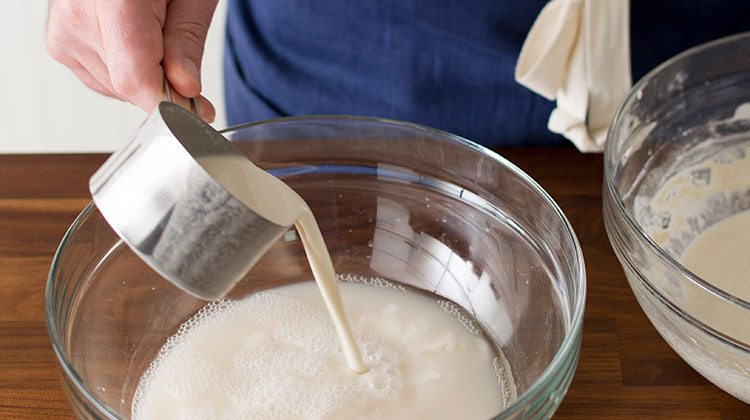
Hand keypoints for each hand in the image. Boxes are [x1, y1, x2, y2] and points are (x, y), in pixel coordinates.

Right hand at [46, 0, 217, 121]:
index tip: (196, 115)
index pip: (134, 78)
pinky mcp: (60, 43)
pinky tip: (133, 42)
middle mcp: (77, 17)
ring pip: (116, 89)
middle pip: (128, 86)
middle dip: (164, 86)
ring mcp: (63, 32)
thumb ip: (186, 40)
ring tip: (152, 33)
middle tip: (182, 60)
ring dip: (145, 77)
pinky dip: (126, 72)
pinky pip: (102, 80)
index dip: (168, 104)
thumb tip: (185, 89)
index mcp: (112, 0)